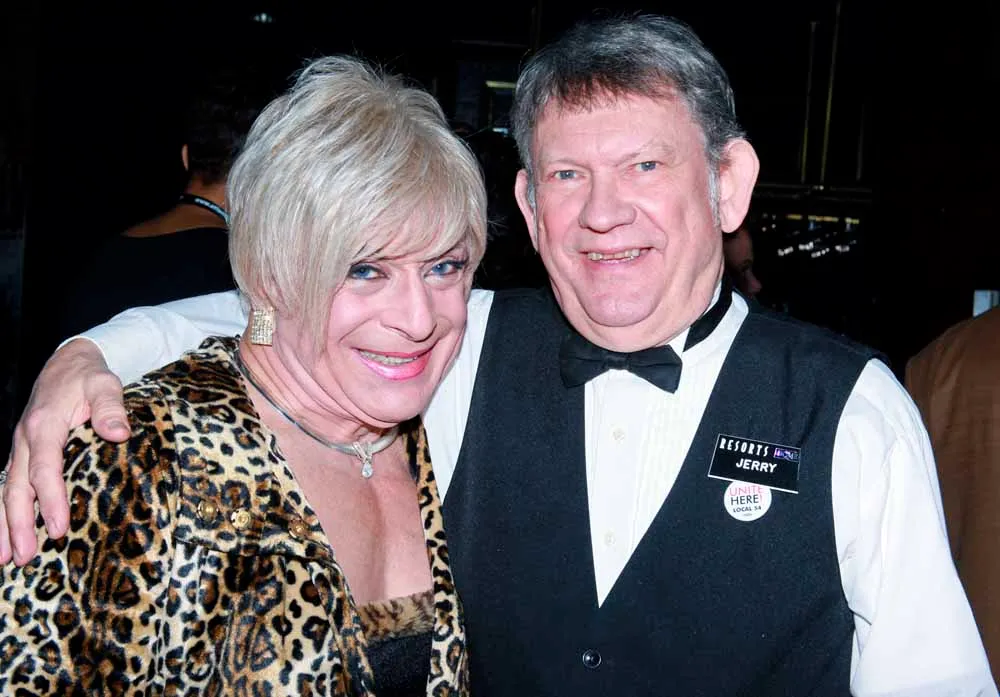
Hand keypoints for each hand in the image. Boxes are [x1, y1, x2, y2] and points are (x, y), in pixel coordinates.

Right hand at [0, 339, 128, 564]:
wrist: (68, 363)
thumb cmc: (89, 376)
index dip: (50, 500)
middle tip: (25, 556)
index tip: (58, 528)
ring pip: (7, 490)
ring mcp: (20, 448)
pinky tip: (7, 536)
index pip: (45, 469)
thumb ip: (111, 407)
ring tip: (6, 559)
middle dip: (19, 524)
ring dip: (5, 525)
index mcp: (44, 425)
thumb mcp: (104, 384)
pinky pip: (10, 485)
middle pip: (17, 487)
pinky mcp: (23, 454)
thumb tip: (120, 433)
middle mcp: (25, 439)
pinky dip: (5, 512)